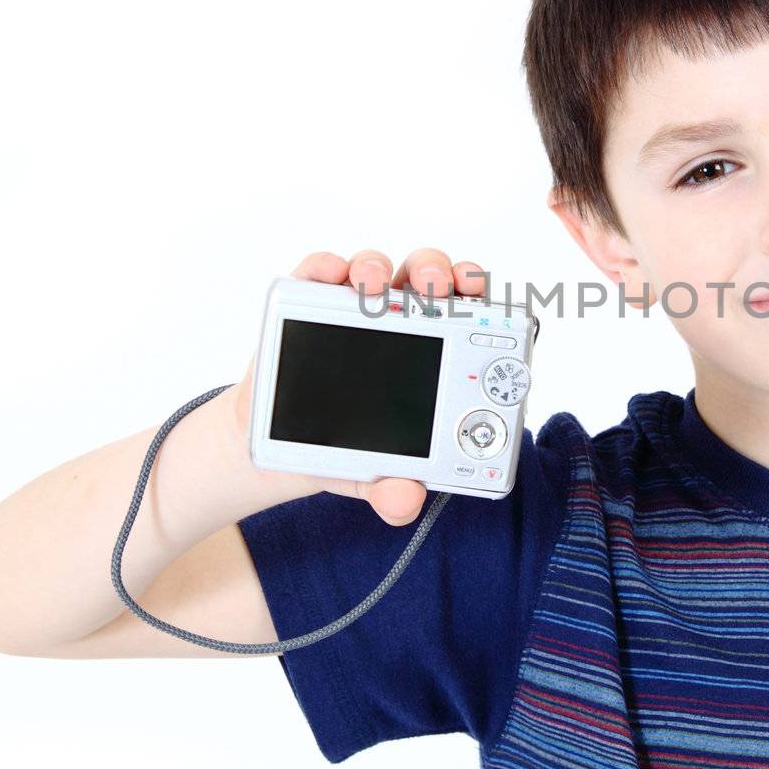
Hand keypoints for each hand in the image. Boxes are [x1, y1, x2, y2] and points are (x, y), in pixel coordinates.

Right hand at [226, 248, 487, 525]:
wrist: (282, 451)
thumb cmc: (348, 451)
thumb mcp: (375, 479)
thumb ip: (394, 492)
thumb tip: (405, 500)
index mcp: (435, 352)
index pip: (468, 312)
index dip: (481, 299)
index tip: (487, 303)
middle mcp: (400, 320)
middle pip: (427, 279)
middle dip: (436, 275)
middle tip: (432, 291)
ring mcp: (353, 308)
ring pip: (376, 269)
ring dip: (379, 269)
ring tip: (374, 291)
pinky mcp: (306, 304)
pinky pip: (318, 273)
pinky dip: (326, 268)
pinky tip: (330, 277)